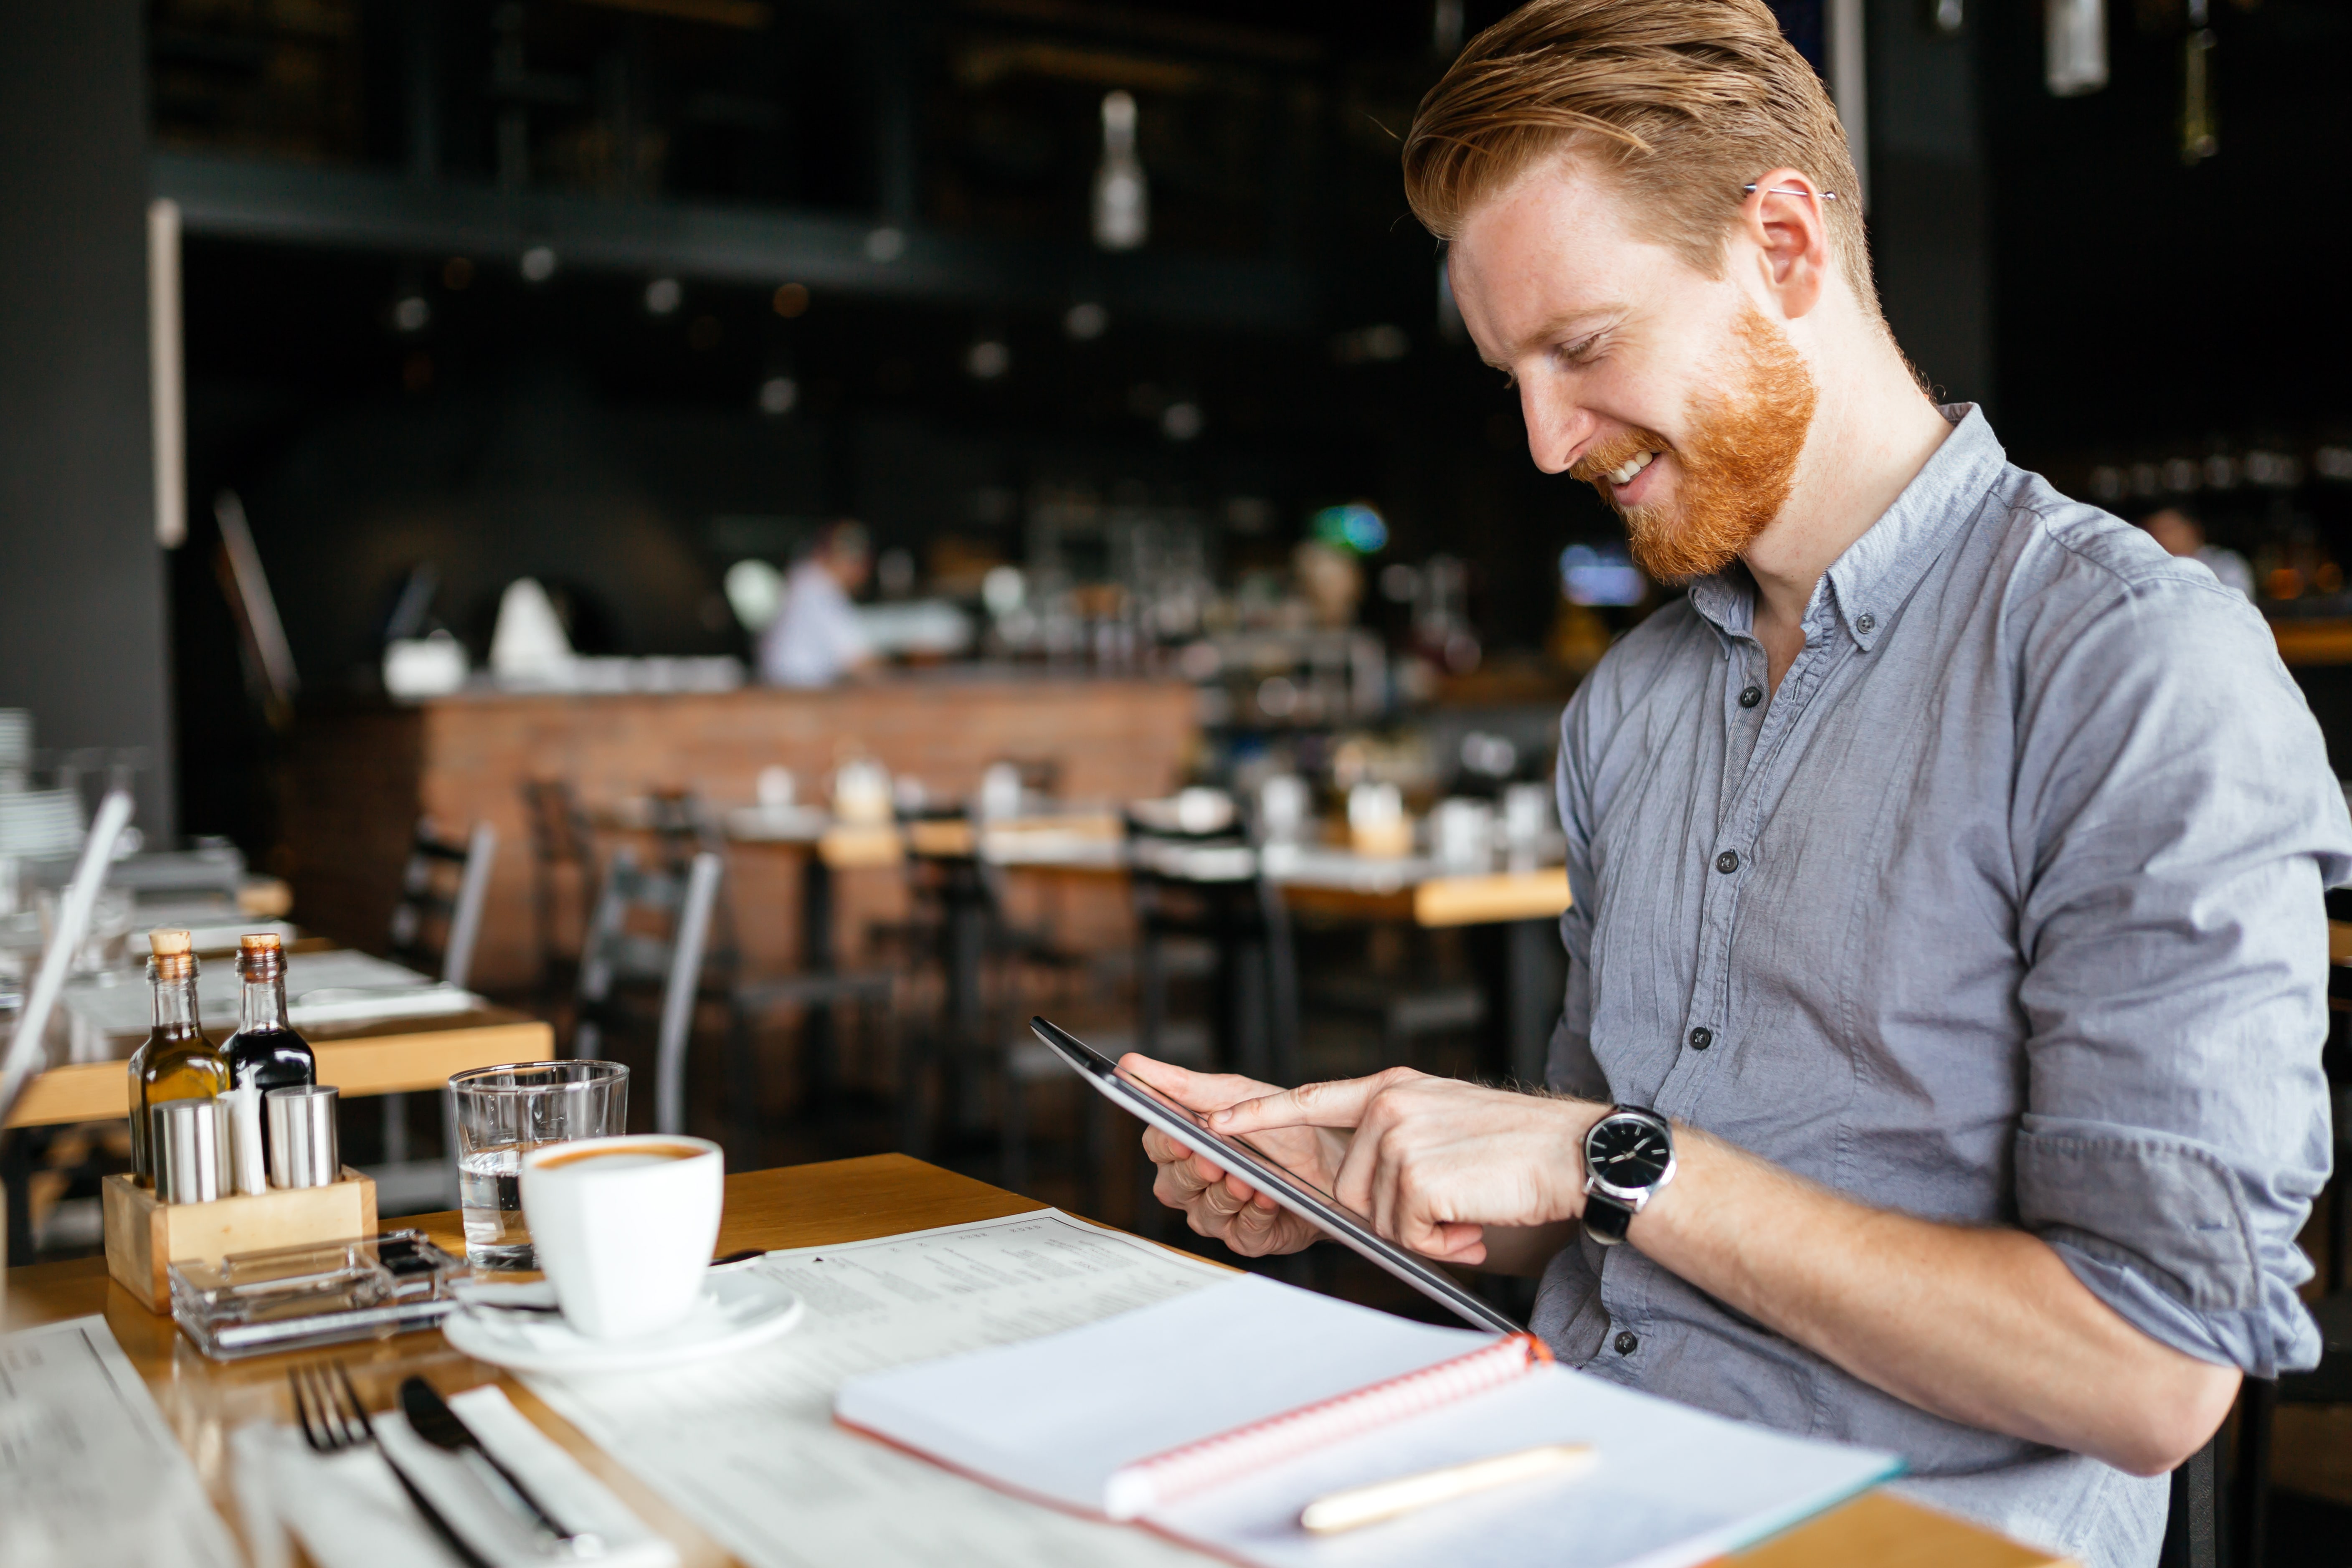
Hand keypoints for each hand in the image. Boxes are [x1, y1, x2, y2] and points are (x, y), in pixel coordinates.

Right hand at [1122, 1055, 1342, 1257]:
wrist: (1330, 1158)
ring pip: (1203, 1213)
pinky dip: (1255, 1215)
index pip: (1157, 1145)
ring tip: (1247, 1179)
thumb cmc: (1277, 1126)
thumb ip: (1180, 1084)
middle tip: (1214, 1159)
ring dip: (1226, 1195)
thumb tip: (1130, 1062)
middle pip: (1173, 1185)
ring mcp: (1217, 1214)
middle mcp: (1192, 1184)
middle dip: (1195, 1172)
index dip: (1166, 1143)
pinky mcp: (1246, 1238)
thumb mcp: (1232, 1095)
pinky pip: (1240, 1234)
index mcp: (1183, 1146)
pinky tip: (1268, 1198)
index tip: (1180, 1135)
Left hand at [1210, 1068, 1603, 1264]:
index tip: (1209, 1116)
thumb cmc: (1516, 1154)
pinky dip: (1442, 1242)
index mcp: (1390, 1090)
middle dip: (1393, 1215)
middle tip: (1450, 1207)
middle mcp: (1387, 1106)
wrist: (1577, 1155)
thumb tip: (1358, 1197)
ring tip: (1469, 1209)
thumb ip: (1393, 1147)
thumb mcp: (1444, 1131)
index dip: (1254, 1112)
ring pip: (1375, 1216)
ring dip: (1423, 1231)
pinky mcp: (1416, 1174)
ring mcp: (1399, 1137)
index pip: (1307, 1099)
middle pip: (1347, 1188)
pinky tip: (1474, 1221)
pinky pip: (1406, 1234)